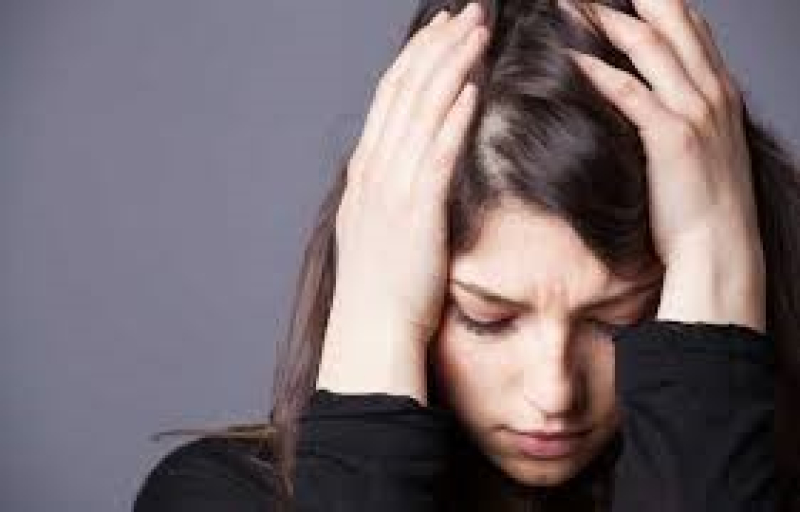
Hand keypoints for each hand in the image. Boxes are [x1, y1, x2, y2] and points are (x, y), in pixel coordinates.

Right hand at [317, 3, 489, 400]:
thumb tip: (409, 168)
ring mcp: (391, 187)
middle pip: (405, 92)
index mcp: (366, 172)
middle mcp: (374, 170)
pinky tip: (473, 86)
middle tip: (466, 13)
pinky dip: (452, 115)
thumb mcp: (376, 229)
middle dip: (437, 47)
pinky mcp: (414, 210)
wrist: (372, 330)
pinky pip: (435, 151)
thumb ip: (390, 192)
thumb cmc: (381, 287)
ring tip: (477, 31)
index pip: (390, 99)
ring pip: (420, 111)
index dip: (417, 59)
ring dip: (450, 66)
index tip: (441, 30)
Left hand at [568, 0, 765, 331]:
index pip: (688, 25)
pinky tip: (571, 57)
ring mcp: (695, 112)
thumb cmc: (703, 204)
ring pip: (649, 45)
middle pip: (669, 20)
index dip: (654, 1)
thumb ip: (681, 112)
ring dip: (605, 19)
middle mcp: (711, 91)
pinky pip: (631, 93)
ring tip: (569, 4)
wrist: (718, 248)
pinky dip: (599, 71)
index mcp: (718, 90)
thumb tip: (649, 94)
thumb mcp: (701, 146)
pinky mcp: (672, 138)